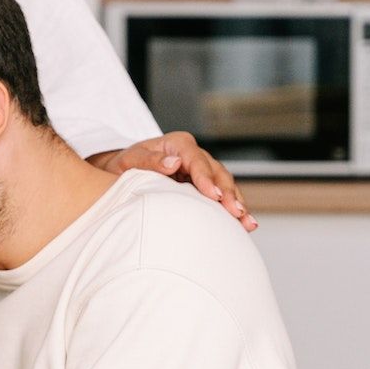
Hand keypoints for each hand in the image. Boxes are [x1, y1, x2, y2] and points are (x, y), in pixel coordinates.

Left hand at [90, 132, 254, 231]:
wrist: (121, 171)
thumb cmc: (123, 165)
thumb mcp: (129, 161)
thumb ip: (149, 161)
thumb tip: (173, 163)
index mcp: (177, 144)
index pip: (197, 160)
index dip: (207, 179)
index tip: (214, 196)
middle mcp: (193, 154)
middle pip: (217, 172)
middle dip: (228, 194)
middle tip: (237, 213)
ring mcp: (201, 169)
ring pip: (224, 184)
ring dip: (236, 203)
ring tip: (248, 223)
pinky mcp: (203, 184)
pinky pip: (221, 194)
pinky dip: (232, 208)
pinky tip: (244, 223)